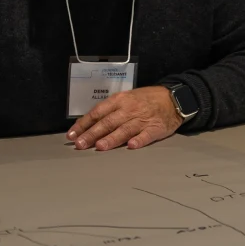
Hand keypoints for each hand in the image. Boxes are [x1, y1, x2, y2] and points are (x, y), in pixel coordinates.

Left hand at [66, 86, 181, 150]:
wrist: (172, 98)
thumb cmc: (145, 100)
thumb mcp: (126, 99)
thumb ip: (110, 111)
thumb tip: (90, 125)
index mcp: (119, 101)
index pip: (97, 113)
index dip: (83, 124)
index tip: (72, 135)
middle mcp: (129, 109)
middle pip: (108, 122)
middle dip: (92, 134)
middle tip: (80, 144)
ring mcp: (142, 119)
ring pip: (124, 129)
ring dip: (112, 138)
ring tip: (100, 147)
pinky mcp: (155, 128)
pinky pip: (146, 135)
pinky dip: (139, 140)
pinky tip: (131, 146)